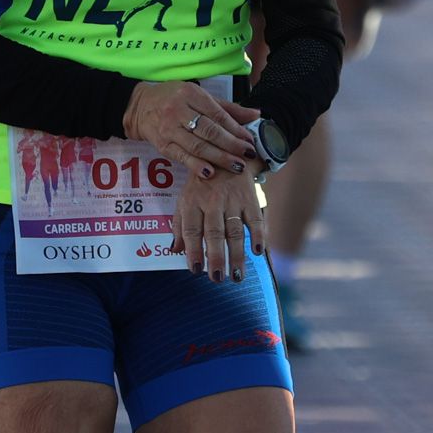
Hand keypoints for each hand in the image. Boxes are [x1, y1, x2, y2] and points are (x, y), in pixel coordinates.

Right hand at [122, 80, 261, 182]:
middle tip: (248, 155)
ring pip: (197, 146)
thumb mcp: (198, 96)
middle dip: (231, 145)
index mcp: (190, 95)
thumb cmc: (173, 99)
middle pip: (209, 131)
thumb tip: (256, 114)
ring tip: (236, 166)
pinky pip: (182, 156)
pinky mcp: (162, 145)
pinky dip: (196, 165)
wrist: (139, 107)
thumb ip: (226, 108)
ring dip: (219, 158)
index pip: (217, 114)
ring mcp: (169, 129)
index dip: (235, 129)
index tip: (250, 140)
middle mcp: (178, 110)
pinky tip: (210, 172)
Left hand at [174, 157, 267, 282]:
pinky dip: (257, 235)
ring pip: (234, 230)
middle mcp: (211, 201)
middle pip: (213, 233)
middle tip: (217, 278)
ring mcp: (232, 200)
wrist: (224, 154)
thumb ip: (179, 225)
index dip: (193, 250)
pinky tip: (257, 251)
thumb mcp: (185, 199)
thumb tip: (174, 251)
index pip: (191, 229)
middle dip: (215, 257)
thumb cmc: (200, 184)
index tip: (195, 270)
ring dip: (236, 255)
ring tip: (236, 276)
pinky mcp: (249, 198)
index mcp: (192, 202)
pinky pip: (255, 218)